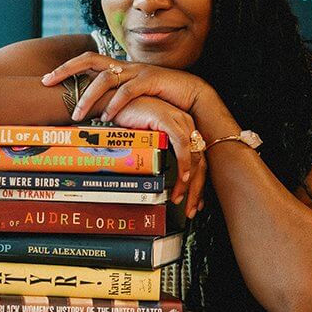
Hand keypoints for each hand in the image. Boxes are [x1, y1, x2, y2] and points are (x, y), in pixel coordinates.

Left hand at [41, 51, 209, 121]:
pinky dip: (115, 104)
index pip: (86, 60)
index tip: (45, 79)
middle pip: (89, 59)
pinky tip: (107, 117)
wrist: (192, 93)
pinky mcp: (151, 80)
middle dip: (66, 69)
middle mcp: (124, 66)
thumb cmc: (161, 97)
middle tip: (47, 82)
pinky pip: (129, 91)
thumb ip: (114, 99)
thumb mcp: (132, 96)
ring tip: (77, 114)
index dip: (66, 67)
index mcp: (118, 67)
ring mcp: (137, 71)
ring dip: (88, 96)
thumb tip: (93, 113)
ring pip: (105, 78)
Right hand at [110, 96, 205, 216]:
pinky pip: (181, 144)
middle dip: (196, 188)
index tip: (194, 201)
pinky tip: (182, 175)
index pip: (197, 158)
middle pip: (199, 159)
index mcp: (181, 127)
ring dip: (188, 180)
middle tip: (190, 207)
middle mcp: (183, 122)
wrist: (111, 103)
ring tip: (179, 196)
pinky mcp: (166, 117)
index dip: (197, 182)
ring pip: (193, 154)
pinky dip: (184, 161)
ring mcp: (176, 119)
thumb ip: (156, 152)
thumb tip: (158, 177)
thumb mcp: (146, 139)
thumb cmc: (125, 119)